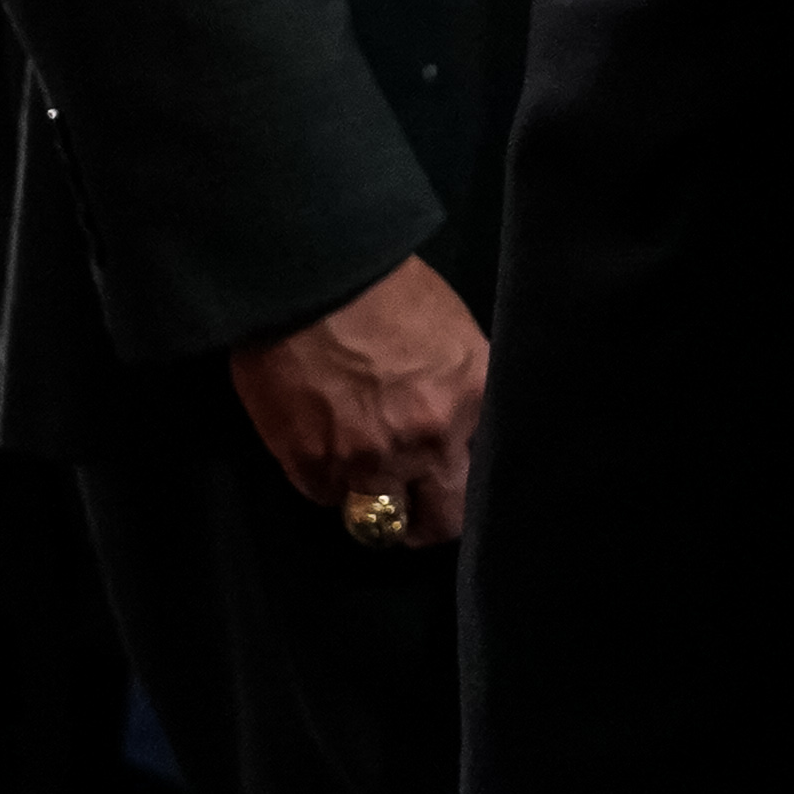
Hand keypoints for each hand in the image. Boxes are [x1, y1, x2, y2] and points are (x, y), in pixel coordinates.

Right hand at [223, 253, 488, 547]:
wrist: (308, 273)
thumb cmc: (381, 286)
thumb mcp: (450, 333)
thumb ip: (460, 391)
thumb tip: (459, 433)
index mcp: (474, 397)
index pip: (485, 474)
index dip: (463, 477)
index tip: (450, 477)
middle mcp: (430, 439)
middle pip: (441, 521)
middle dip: (427, 520)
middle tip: (411, 506)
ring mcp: (371, 461)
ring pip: (379, 517)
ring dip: (369, 496)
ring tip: (354, 459)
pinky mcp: (314, 467)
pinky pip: (327, 496)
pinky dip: (325, 478)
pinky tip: (318, 438)